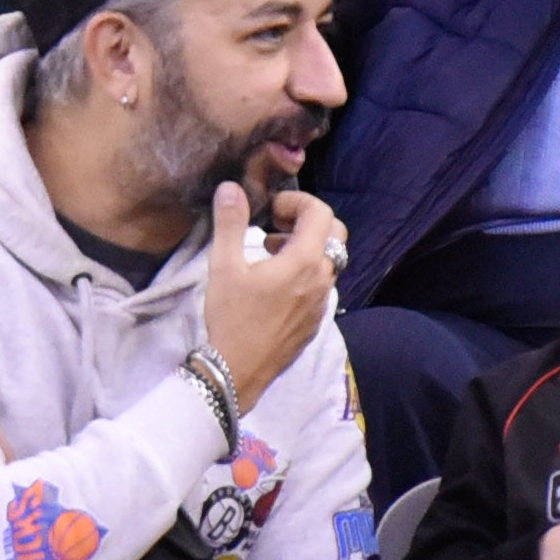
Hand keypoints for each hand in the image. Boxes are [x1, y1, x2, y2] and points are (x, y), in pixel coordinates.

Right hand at [198, 180, 344, 402]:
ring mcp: (322, 304)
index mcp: (304, 261)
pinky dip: (306, 273)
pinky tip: (276, 285)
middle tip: (277, 226)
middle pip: (335, 234)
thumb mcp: (224, 266)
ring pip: (330, 262)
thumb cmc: (232, 317)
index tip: (271, 210)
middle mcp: (322, 280)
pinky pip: (322, 286)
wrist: (237, 371)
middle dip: (309, 221)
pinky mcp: (315, 322)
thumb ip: (230, 222)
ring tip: (271, 254)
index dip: (297, 202)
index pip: (320, 213)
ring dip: (307, 248)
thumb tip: (231, 187)